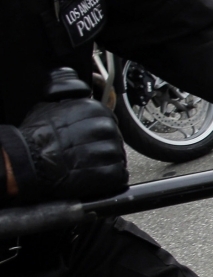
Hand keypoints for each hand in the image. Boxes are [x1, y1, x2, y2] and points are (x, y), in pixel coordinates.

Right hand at [5, 96, 125, 203]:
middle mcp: (105, 128)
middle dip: (103, 146)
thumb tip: (81, 99)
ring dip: (105, 162)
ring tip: (86, 165)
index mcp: (93, 109)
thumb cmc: (37, 136)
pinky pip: (119, 174)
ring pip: (118, 156)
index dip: (99, 132)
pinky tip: (93, 176)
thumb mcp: (51, 106)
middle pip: (115, 138)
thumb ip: (72, 103)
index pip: (109, 120)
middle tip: (87, 153)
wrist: (29, 161)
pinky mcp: (111, 172)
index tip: (90, 138)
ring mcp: (109, 150)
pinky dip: (109, 177)